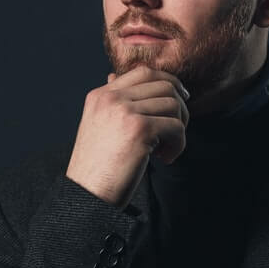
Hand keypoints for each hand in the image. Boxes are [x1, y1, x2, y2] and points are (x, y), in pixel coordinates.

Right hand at [66, 65, 189, 210]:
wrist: (87, 195)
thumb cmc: (97, 168)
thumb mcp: (100, 127)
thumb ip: (113, 104)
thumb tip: (115, 76)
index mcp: (100, 96)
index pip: (142, 72)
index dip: (168, 83)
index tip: (180, 101)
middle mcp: (111, 98)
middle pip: (164, 84)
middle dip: (179, 107)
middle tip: (175, 132)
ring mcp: (124, 111)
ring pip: (173, 104)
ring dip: (179, 128)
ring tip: (165, 150)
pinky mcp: (139, 128)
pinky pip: (176, 127)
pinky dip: (179, 145)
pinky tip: (164, 159)